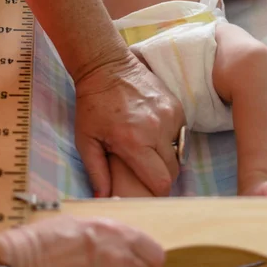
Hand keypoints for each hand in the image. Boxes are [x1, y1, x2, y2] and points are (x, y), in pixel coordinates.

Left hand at [75, 54, 184, 196]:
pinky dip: (170, 138)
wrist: (105, 67)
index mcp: (134, 142)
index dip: (156, 192)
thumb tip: (102, 199)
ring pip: (179, 151)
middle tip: (146, 172)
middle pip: (173, 170)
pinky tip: (153, 132)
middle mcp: (157, 129)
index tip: (147, 191)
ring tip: (149, 150)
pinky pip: (180, 132)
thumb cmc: (92, 105)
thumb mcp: (86, 141)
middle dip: (162, 176)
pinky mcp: (176, 105)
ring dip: (166, 156)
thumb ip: (96, 173)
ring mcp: (170, 115)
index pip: (160, 181)